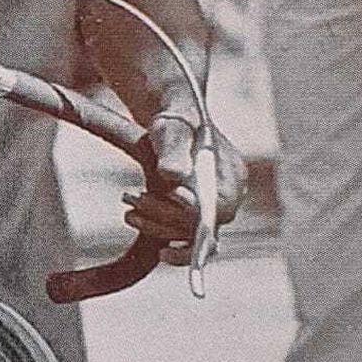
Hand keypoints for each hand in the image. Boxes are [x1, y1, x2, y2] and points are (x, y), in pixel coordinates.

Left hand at [125, 112, 245, 254]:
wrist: (172, 123)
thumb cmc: (175, 121)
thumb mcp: (172, 130)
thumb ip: (173, 150)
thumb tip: (171, 174)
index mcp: (233, 175)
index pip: (219, 207)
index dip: (192, 210)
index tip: (169, 194)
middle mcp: (230, 197)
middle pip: (202, 225)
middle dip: (165, 216)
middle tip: (131, 199)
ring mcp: (214, 209)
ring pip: (190, 235)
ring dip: (157, 226)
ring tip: (129, 211)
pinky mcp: (198, 216)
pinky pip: (188, 240)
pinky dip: (166, 238)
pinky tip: (147, 235)